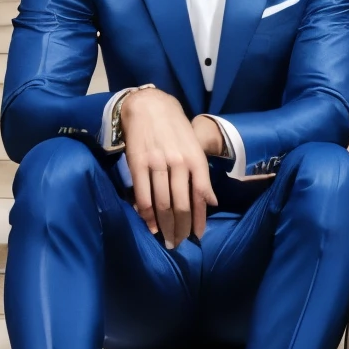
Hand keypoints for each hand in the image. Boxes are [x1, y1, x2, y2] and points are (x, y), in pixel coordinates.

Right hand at [119, 88, 218, 247]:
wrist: (150, 105)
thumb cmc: (176, 128)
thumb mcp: (195, 148)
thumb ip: (202, 176)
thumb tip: (211, 202)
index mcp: (196, 159)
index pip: (200, 197)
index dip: (199, 220)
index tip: (197, 236)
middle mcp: (179, 163)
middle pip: (181, 205)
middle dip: (181, 228)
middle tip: (178, 243)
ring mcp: (157, 163)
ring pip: (163, 203)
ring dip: (165, 226)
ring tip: (166, 239)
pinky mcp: (137, 163)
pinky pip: (143, 195)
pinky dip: (146, 214)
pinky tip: (150, 225)